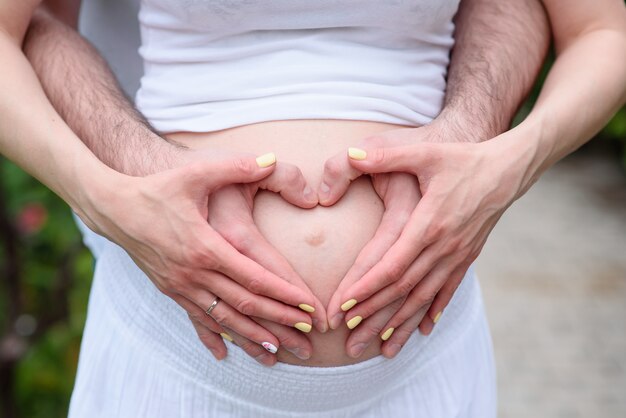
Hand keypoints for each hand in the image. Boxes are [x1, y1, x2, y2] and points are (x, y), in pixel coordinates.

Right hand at [76, 152, 323, 363]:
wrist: (113, 207)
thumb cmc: (157, 188)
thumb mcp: (195, 173)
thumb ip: (236, 166)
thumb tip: (270, 159)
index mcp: (207, 247)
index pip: (255, 278)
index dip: (285, 294)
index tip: (309, 308)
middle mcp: (195, 274)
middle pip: (245, 305)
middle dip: (279, 323)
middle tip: (307, 339)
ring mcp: (181, 286)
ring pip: (223, 320)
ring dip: (252, 338)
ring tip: (278, 354)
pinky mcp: (170, 290)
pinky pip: (196, 320)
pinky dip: (213, 338)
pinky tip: (224, 356)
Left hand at [323, 127, 520, 356]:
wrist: (509, 168)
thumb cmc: (463, 158)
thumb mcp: (425, 153)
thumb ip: (386, 155)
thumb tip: (351, 153)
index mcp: (429, 224)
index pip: (392, 265)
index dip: (367, 287)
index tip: (344, 306)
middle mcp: (444, 247)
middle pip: (404, 290)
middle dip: (375, 317)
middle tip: (350, 342)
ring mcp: (458, 255)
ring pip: (423, 298)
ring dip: (400, 325)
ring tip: (381, 351)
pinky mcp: (467, 257)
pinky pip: (447, 292)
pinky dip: (433, 312)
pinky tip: (424, 331)